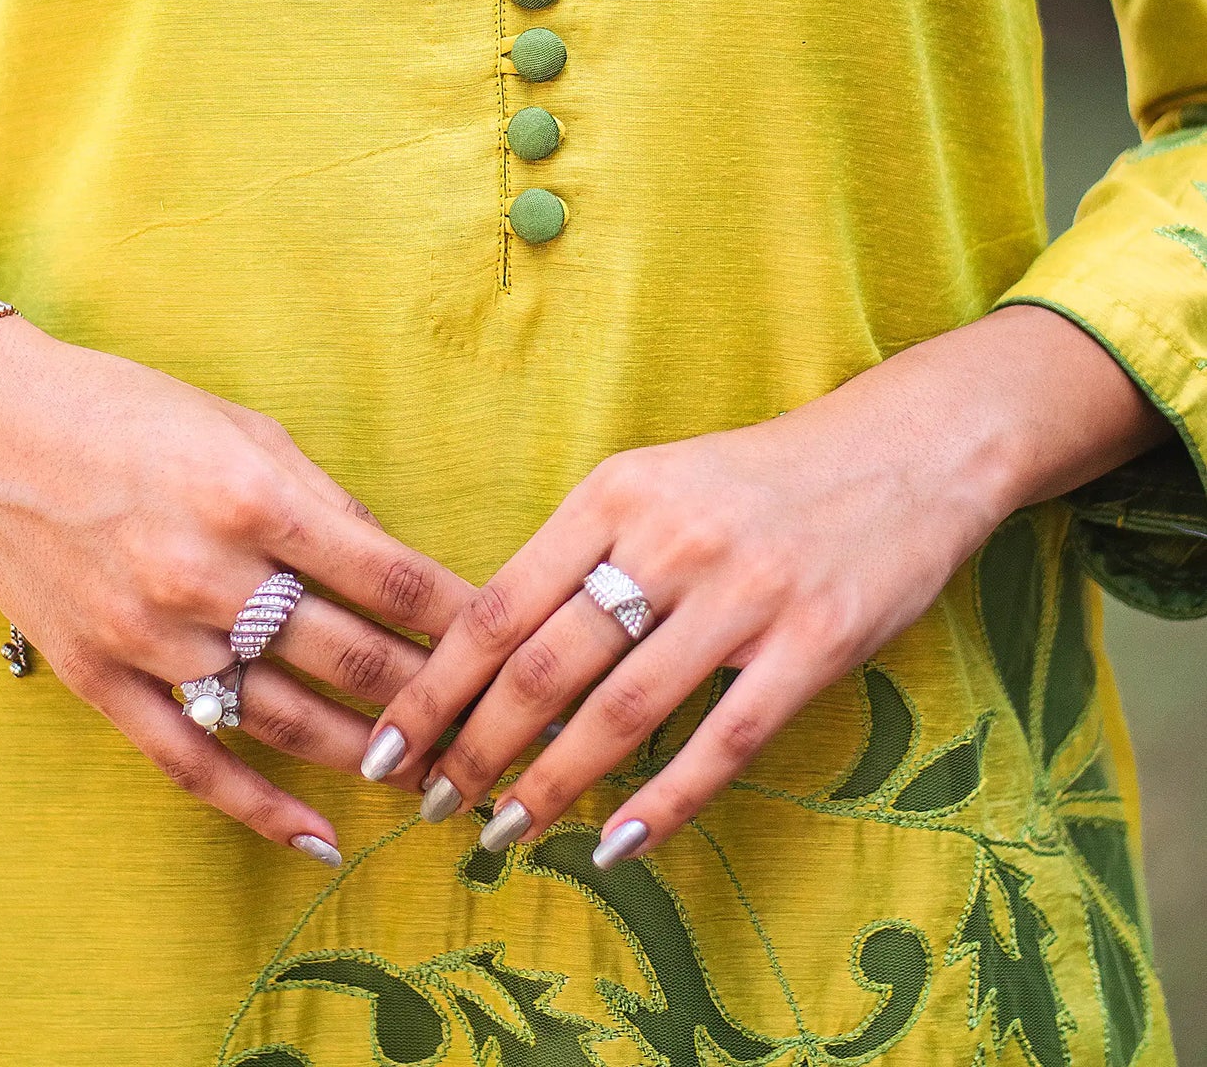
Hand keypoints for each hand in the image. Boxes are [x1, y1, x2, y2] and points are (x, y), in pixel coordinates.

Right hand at [0, 261, 471, 862]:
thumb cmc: (127, 410)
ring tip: (432, 777)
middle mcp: (206, 572)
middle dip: (433, 698)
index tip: (511, 645)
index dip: (461, 619)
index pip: (389, 578)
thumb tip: (395, 570)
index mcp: (254, 495)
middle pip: (352, 657)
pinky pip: (193, 760)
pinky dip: (261, 807)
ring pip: (287, 718)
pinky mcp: (101, 677)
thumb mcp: (242, 428)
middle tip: (491, 727)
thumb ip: (321, 500)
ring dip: (369, 753)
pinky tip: (320, 837)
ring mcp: (150, 633)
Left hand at [368, 307, 1165, 862]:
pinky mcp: (813, 643)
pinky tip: (615, 843)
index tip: (391, 744)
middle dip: (476, 747)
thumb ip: (582, 553)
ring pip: (622, 711)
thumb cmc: (757, 479)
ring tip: (503, 833)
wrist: (902, 449)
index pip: (500, 602)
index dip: (438, 684)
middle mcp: (671, 538)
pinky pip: (724, 740)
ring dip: (552, 785)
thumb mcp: (655, 484)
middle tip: (431, 806)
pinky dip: (662, 801)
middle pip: (546, 664)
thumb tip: (489, 653)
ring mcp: (745, 592)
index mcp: (616, 492)